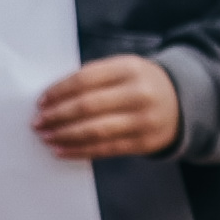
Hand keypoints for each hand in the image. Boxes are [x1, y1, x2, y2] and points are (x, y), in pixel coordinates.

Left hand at [37, 54, 180, 160]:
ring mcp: (144, 120)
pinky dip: (80, 151)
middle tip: (37, 122)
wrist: (183, 102)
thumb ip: (93, 77)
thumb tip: (51, 97)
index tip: (40, 101)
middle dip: (57, 116)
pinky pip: (106, 149)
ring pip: (95, 131)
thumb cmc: (139, 83)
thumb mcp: (122, 69)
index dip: (58, 92)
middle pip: (88, 106)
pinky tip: (61, 150)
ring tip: (46, 137)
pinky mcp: (145, 142)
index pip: (84, 80)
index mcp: (129, 69)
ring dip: (64, 135)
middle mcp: (139, 94)